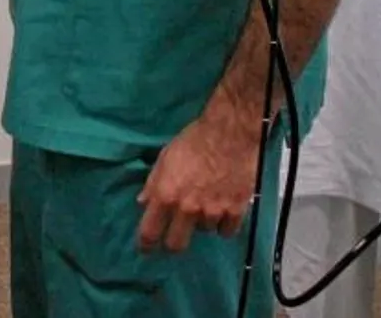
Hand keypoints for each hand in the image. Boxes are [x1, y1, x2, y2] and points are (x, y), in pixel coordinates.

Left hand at [136, 111, 259, 253]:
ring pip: (205, 231)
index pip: (150, 231)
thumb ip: (153, 183)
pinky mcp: (236, 210)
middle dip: (173, 243)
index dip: (146, 244)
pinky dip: (224, 223)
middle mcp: (187, 208)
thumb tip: (143, 203)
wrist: (230, 133)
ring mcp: (213, 211)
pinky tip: (224, 209)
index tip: (146, 248)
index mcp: (166, 194)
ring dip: (203, 222)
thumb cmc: (194, 140)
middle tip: (176, 236)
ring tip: (207, 203)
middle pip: (176, 244)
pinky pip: (227, 230)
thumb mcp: (165, 158)